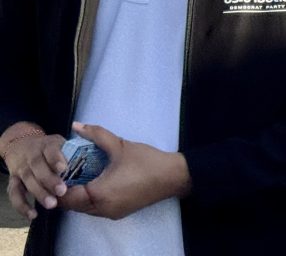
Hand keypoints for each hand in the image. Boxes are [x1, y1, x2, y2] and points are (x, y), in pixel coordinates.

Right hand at [3, 125, 67, 220]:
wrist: (22, 146)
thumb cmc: (51, 148)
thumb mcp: (62, 143)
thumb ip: (76, 150)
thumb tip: (98, 154)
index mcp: (48, 144)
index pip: (51, 150)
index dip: (56, 159)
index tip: (64, 168)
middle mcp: (33, 155)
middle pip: (38, 166)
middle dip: (49, 180)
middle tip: (62, 191)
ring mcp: (22, 168)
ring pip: (27, 180)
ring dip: (39, 193)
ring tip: (52, 204)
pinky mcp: (14, 180)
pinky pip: (14, 194)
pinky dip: (22, 205)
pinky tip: (33, 214)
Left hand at [58, 122, 190, 219]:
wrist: (173, 176)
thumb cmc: (146, 161)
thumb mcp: (120, 145)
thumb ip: (96, 134)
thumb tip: (76, 125)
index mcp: (98, 194)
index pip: (65, 196)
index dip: (58, 183)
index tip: (60, 169)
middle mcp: (101, 209)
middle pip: (72, 205)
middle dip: (67, 189)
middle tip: (68, 171)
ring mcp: (110, 213)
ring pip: (83, 208)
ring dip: (78, 195)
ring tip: (81, 175)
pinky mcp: (118, 213)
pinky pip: (95, 209)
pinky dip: (90, 199)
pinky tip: (97, 182)